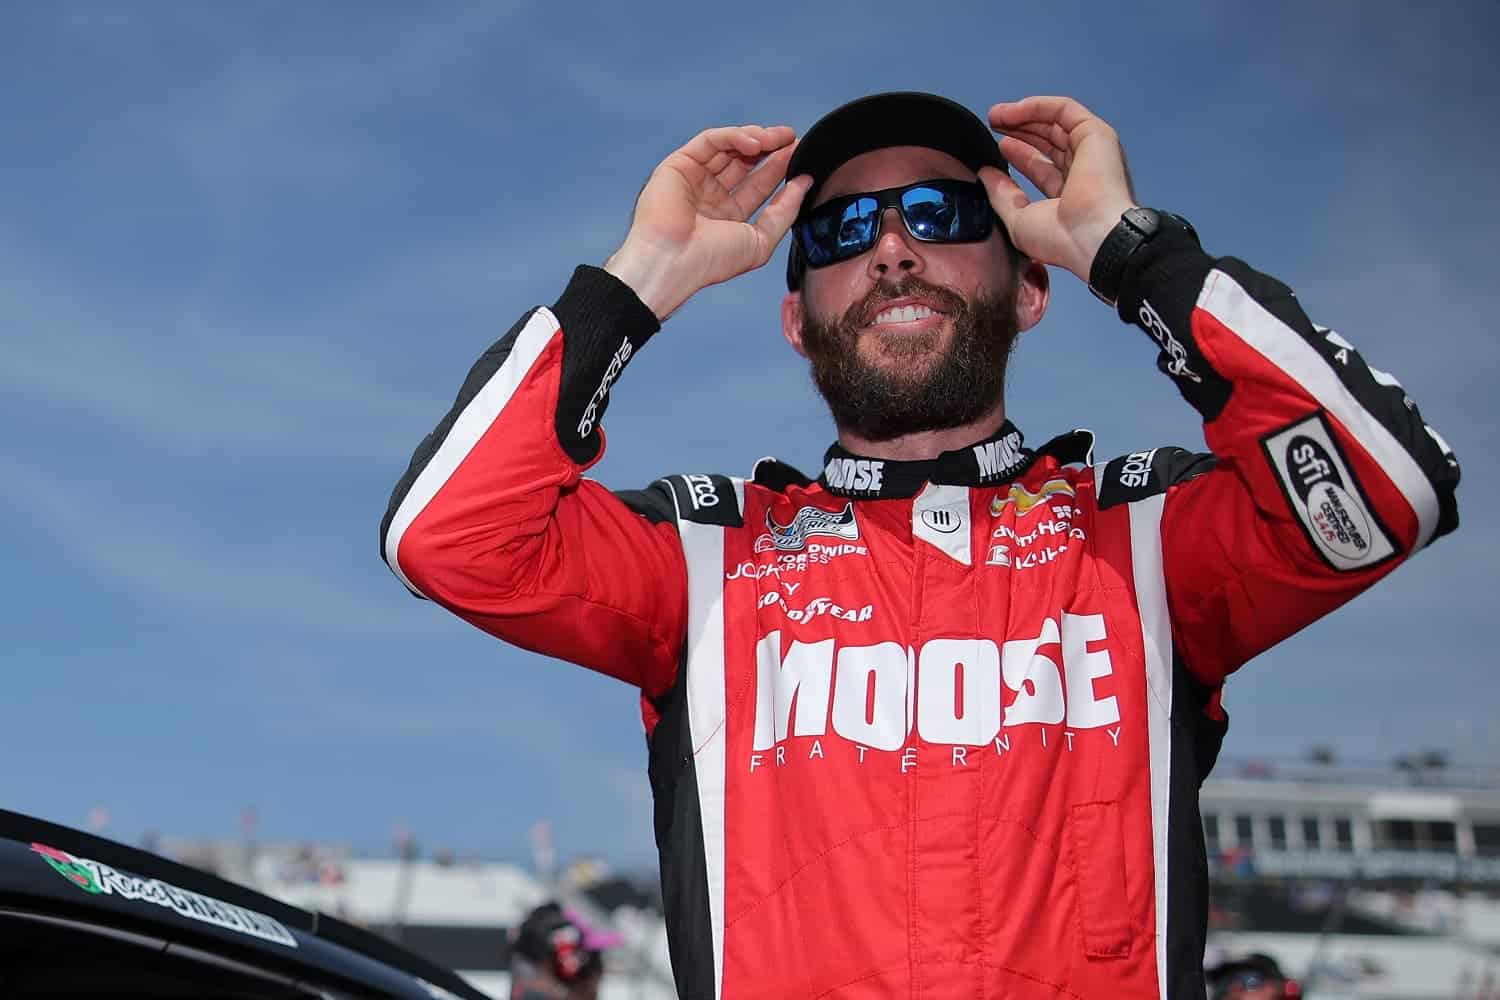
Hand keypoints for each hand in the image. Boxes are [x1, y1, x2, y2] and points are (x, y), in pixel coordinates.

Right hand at [605, 125, 810, 320]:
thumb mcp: (760, 240)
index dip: (779, 168)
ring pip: (729, 147)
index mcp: (728, 216)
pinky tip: (755, 143)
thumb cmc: (711, 261)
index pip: (758, 185)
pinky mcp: (679, 163)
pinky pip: (711, 140)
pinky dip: (734, 136)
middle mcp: (711, 195)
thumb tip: (804, 183)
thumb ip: (784, 212)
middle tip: (792, 140)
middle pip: (745, 162)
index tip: (800, 157)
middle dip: (771, 149)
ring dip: (756, 138)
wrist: (673, 260)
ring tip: (778, 138)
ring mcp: (695, 178)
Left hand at [978, 96, 1138, 282]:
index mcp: (1071, 196)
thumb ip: (1002, 196)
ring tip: (995, 116)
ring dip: (1024, 116)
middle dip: (1019, 131)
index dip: (1020, 155)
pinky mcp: (1096, 134)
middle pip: (1049, 142)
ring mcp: (1092, 152)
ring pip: (1055, 124)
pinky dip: (1037, 107)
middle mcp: (1085, 172)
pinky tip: (1012, 111)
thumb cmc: (1061, 239)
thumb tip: (985, 174)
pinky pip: (1064, 110)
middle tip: (993, 125)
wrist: (1091, 236)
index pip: (1043, 168)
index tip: (997, 148)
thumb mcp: (1019, 220)